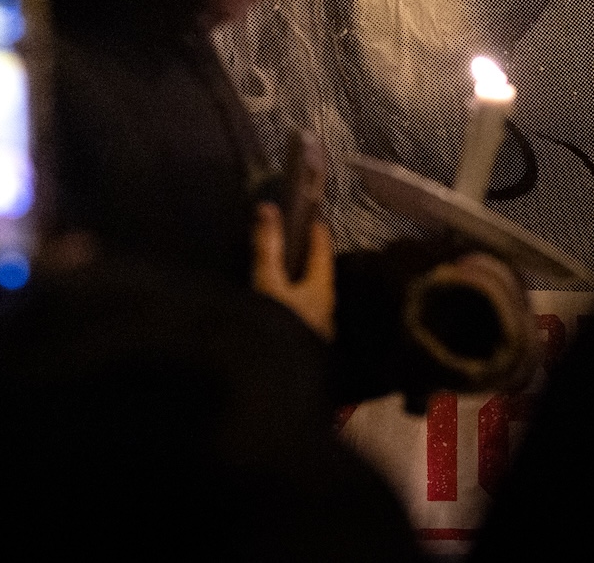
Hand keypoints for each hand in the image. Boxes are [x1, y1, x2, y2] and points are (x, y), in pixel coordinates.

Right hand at [253, 202, 335, 340]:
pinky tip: (280, 307)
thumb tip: (267, 207)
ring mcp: (320, 328)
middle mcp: (327, 306)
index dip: (316, 230)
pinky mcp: (310, 345)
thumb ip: (266, 247)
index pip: (323, 249)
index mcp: (322, 287)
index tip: (309, 217)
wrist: (283, 385)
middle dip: (306, 258)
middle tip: (291, 243)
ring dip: (299, 283)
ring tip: (281, 273)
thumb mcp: (268, 284)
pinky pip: (304, 314)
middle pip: (319, 273)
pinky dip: (294, 302)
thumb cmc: (280, 327)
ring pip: (312, 296)